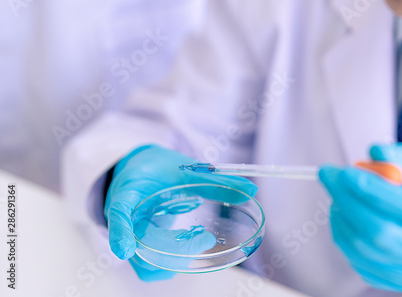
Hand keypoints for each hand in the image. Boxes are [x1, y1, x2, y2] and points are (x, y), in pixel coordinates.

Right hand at [104, 144, 256, 280]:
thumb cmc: (156, 168)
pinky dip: (172, 261)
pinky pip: (151, 265)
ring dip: (174, 260)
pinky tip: (190, 244)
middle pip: (139, 244)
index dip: (120, 231)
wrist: (137, 169)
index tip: (124, 249)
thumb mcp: (183, 167)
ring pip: (145, 263)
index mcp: (127, 192)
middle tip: (205, 238)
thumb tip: (250, 190)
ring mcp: (130, 235)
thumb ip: (213, 181)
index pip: (118, 213)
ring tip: (200, 240)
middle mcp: (124, 219)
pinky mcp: (140, 246)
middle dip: (173, 249)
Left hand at [319, 143, 401, 296]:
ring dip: (341, 211)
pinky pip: (353, 256)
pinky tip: (342, 209)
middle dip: (348, 199)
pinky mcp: (386, 281)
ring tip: (338, 187)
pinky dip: (341, 228)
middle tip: (328, 173)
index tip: (348, 171)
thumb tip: (376, 153)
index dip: (379, 191)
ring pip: (361, 246)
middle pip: (381, 232)